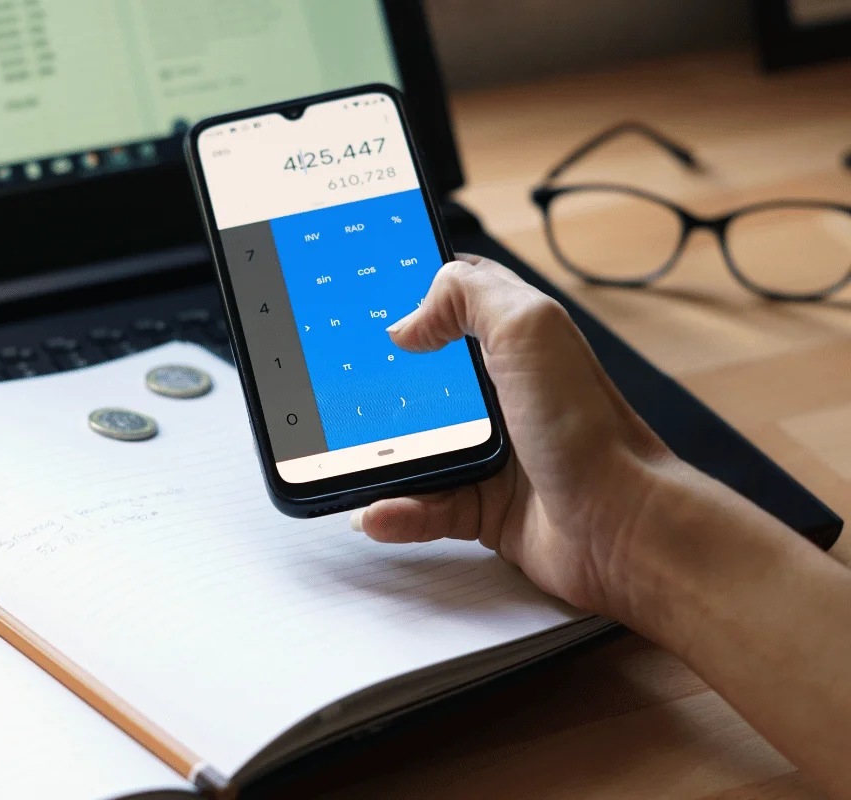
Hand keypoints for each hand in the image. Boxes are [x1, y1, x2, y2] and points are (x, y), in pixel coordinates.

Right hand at [351, 255, 670, 617]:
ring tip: (346, 464)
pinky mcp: (484, 507)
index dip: (410, 295)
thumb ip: (467, 295)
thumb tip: (409, 320)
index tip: (361, 300)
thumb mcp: (530, 330)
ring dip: (377, 460)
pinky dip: (397, 512)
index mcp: (515, 341)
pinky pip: (424, 506)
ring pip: (414, 448)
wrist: (624, 529)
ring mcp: (492, 453)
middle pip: (421, 378)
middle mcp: (503, 394)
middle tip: (336, 387)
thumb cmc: (589, 431)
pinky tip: (377, 513)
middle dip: (378, 384)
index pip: (454, 301)